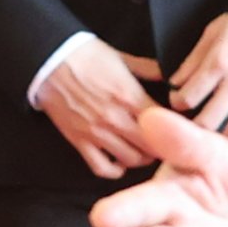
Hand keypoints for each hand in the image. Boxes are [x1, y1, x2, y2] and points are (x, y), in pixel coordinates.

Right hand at [37, 40, 167, 176]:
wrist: (49, 60)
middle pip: (152, 146)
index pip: (165, 122)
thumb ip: (148, 69)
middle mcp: (116, 118)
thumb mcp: (122, 57)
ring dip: (141, 158)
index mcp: (130, 96)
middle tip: (165, 143)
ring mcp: (97, 132)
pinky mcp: (79, 141)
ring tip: (144, 151)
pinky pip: (101, 167)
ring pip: (130, 159)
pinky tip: (120, 163)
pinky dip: (114, 170)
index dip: (176, 126)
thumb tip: (172, 77)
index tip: (178, 127)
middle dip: (162, 146)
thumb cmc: (85, 56)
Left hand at [167, 13, 227, 137]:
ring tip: (208, 127)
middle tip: (189, 118)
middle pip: (206, 122)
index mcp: (219, 61)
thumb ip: (191, 61)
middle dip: (192, 125)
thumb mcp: (213, 33)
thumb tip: (169, 81)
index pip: (187, 98)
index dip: (176, 102)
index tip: (177, 99)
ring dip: (214, 134)